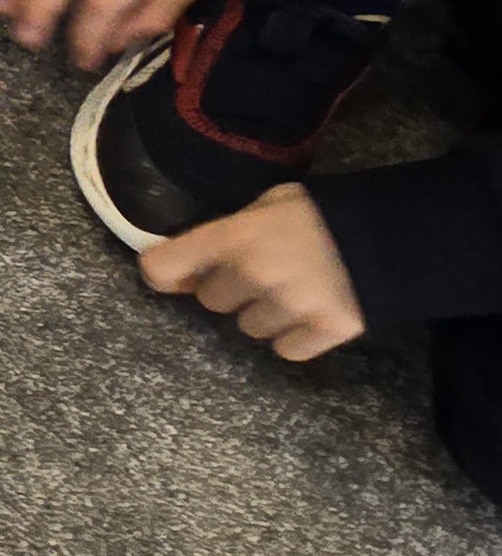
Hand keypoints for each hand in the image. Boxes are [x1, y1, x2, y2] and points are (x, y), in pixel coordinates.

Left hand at [143, 183, 369, 358]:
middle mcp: (255, 272)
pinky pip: (286, 349)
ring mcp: (290, 305)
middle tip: (265, 271)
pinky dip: (297, 336)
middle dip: (232, 289)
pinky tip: (314, 310)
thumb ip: (223, 233)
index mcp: (234, 235)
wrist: (393, 232)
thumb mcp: (266, 206)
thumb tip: (179, 267)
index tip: (178, 276)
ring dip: (266, 314)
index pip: (162, 267)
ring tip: (295, 288)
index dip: (167, 274)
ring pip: (249, 328)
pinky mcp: (325, 330)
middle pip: (212, 301)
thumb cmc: (319, 214)